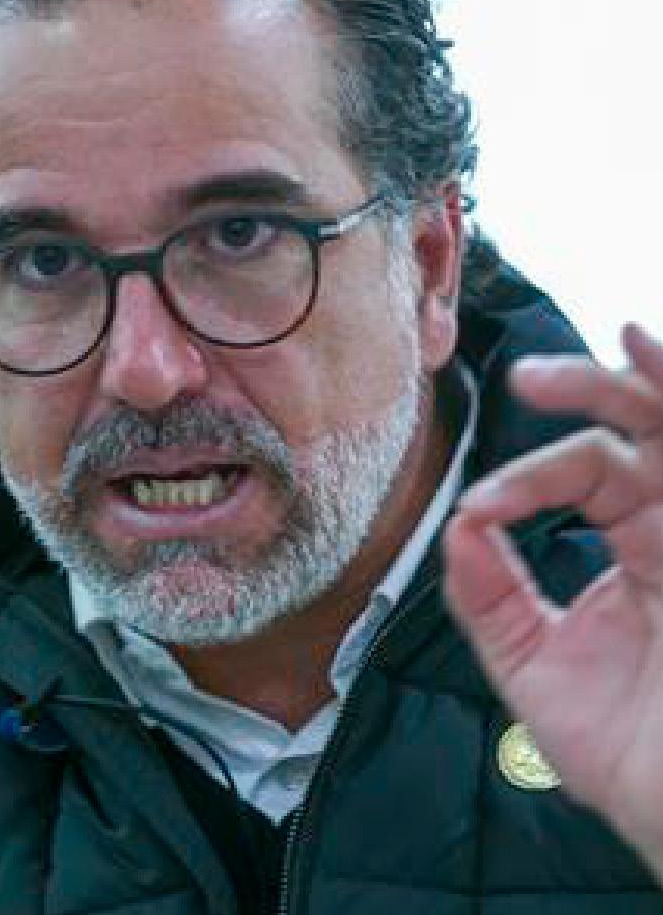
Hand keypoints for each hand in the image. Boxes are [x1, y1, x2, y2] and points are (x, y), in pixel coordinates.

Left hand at [444, 322, 662, 877]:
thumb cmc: (629, 754)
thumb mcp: (534, 665)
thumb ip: (491, 595)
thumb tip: (454, 525)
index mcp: (639, 549)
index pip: (589, 473)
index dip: (528, 479)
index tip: (479, 512)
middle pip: (647, 428)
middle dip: (594, 390)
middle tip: (530, 378)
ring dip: (652, 385)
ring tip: (622, 342)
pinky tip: (661, 361)